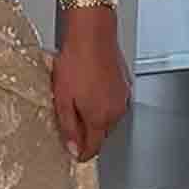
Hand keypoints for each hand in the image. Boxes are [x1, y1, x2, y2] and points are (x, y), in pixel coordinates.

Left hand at [50, 13, 131, 162]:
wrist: (92, 34)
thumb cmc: (76, 62)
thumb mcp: (63, 99)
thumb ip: (68, 128)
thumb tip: (73, 149)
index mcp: (100, 118)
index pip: (94, 148)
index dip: (82, 153)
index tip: (74, 153)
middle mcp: (116, 111)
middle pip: (101, 133)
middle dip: (86, 131)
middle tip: (69, 117)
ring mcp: (123, 98)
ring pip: (108, 117)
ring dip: (94, 114)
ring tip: (78, 96)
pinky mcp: (125, 84)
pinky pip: (113, 101)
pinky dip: (102, 100)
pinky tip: (89, 86)